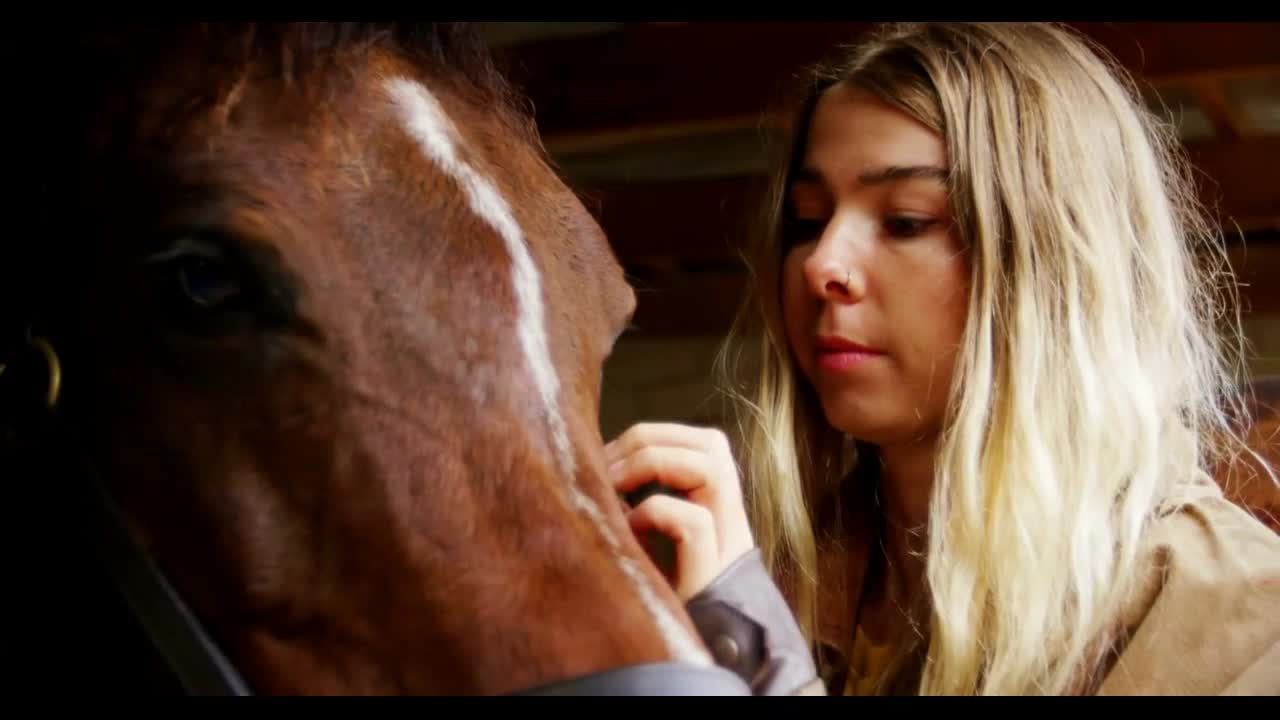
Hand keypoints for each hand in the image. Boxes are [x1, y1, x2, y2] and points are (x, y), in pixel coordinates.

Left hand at [605, 422, 754, 601]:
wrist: (688, 661)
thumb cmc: (659, 600)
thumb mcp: (648, 545)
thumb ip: (638, 507)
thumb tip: (596, 467)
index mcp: (715, 508)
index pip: (702, 441)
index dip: (656, 434)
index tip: (611, 456)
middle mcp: (727, 519)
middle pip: (712, 443)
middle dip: (653, 439)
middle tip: (609, 466)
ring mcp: (724, 544)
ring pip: (712, 466)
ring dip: (655, 464)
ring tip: (618, 486)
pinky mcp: (711, 573)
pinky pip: (693, 521)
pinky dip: (654, 513)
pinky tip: (629, 530)